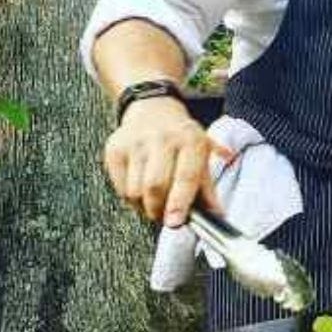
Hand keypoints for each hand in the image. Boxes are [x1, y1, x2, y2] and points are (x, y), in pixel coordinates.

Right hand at [103, 96, 232, 225]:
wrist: (153, 109)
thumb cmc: (182, 139)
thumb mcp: (203, 155)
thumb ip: (209, 187)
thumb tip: (217, 216)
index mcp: (191, 140)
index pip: (185, 176)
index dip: (179, 202)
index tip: (175, 222)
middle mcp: (163, 138)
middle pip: (155, 187)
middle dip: (159, 210)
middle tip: (165, 216)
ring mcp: (136, 143)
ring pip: (135, 191)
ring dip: (144, 206)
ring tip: (154, 200)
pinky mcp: (115, 149)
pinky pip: (120, 188)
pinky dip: (130, 197)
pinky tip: (140, 188)